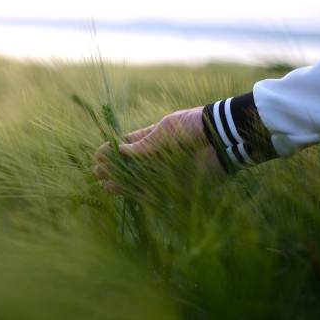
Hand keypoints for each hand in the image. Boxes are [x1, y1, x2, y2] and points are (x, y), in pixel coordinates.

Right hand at [93, 106, 223, 192]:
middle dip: (113, 168)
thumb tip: (120, 150)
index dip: (112, 149)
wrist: (223, 138)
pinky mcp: (175, 184)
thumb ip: (144, 143)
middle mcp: (157, 154)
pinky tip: (120, 192)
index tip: (98, 154)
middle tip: (97, 172)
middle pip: (130, 163)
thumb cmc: (193, 126)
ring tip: (103, 185)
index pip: (128, 143)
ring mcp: (165, 170)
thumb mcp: (165, 130)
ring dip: (120, 182)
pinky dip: (136, 193)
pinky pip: (152, 191)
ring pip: (137, 179)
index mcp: (154, 136)